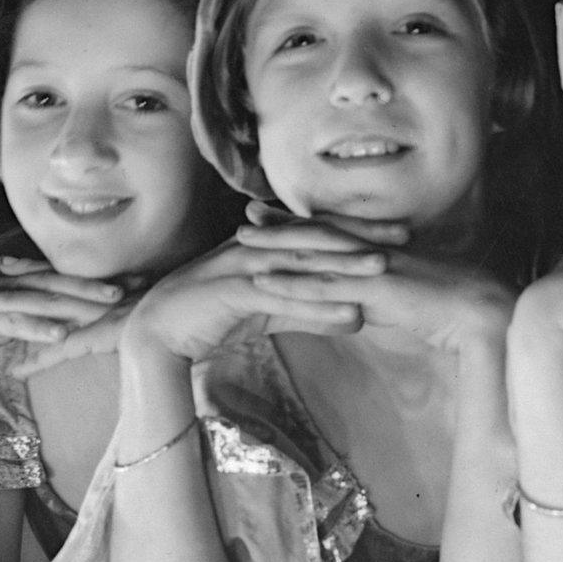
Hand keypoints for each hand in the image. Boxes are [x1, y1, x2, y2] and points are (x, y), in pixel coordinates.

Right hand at [0, 258, 123, 365]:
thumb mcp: (1, 318)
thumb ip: (27, 317)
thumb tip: (56, 324)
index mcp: (16, 282)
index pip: (62, 278)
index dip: (96, 279)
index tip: (134, 280)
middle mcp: (10, 283)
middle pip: (61, 281)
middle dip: (98, 283)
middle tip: (138, 284)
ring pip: (43, 297)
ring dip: (78, 299)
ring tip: (111, 303)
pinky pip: (13, 322)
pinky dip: (37, 328)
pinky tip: (61, 334)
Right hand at [125, 224, 380, 362]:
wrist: (158, 333)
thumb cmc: (210, 317)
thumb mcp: (266, 311)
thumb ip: (306, 310)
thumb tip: (354, 316)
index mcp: (263, 247)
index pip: (316, 232)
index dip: (356, 228)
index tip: (396, 229)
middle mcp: (256, 250)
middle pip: (316, 237)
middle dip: (361, 234)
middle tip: (404, 234)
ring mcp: (243, 268)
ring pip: (301, 262)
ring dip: (344, 265)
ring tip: (383, 268)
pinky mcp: (233, 293)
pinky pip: (281, 298)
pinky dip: (316, 307)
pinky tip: (348, 317)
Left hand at [235, 219, 512, 350]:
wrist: (483, 312)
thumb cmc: (449, 311)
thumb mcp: (404, 303)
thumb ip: (376, 302)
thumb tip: (355, 309)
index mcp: (380, 252)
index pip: (334, 234)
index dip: (302, 225)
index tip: (271, 217)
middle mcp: (371, 252)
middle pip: (318, 234)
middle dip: (279, 226)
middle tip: (244, 217)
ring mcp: (370, 268)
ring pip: (314, 254)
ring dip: (275, 248)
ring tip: (238, 242)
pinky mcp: (372, 289)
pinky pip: (325, 285)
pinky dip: (292, 282)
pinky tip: (263, 282)